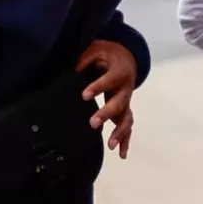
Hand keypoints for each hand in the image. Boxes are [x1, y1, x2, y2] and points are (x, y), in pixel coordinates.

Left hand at [78, 39, 138, 158]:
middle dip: (107, 114)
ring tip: (111, 145)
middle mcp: (126, 89)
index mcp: (120, 72)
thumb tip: (75, 70)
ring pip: (126, 118)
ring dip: (119, 132)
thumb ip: (85, 59)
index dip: (98, 87)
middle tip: (92, 123)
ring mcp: (127, 101)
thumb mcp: (96, 49)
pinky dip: (125, 140)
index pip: (110, 80)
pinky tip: (121, 154)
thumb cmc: (107, 54)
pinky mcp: (125, 109)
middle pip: (119, 103)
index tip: (84, 95)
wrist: (126, 58)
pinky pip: (127, 126)